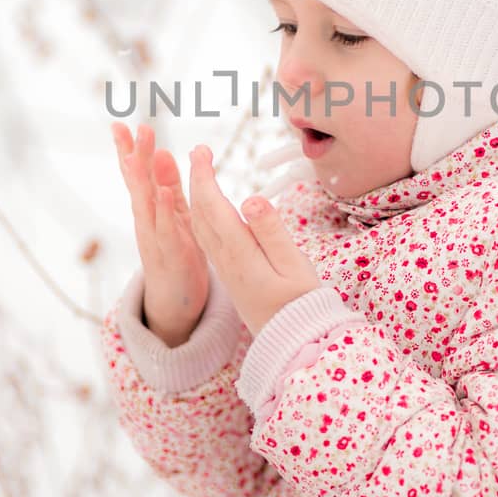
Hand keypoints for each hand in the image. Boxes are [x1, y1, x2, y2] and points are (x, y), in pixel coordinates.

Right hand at [111, 121, 209, 347]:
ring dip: (142, 179)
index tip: (120, 124)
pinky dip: (164, 212)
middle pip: (137, 185)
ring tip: (138, 154)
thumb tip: (161, 151)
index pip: (136, 175)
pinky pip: (167, 230)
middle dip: (134, 156)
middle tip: (132, 128)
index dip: (128, 150)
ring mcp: (155, 238)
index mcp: (149, 209)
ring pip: (146, 205)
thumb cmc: (177, 252)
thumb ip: (169, 185)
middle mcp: (146, 221)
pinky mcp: (171, 254)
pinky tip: (164, 194)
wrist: (176, 301)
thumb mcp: (175, 213)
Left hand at [186, 143, 322, 336]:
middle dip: (195, 180)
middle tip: (198, 152)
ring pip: (199, 229)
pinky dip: (201, 216)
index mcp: (239, 255)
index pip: (212, 207)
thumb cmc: (302, 304)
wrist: (295, 346)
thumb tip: (250, 198)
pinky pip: (206, 240)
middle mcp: (225, 262)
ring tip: (199, 174)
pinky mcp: (231, 277)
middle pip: (200, 215)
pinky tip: (207, 210)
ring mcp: (226, 271)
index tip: (200, 150)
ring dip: (195, 198)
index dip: (203, 176)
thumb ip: (272, 231)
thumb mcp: (295, 267)